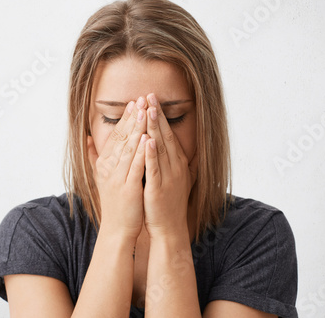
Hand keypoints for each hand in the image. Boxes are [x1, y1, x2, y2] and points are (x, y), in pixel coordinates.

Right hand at [87, 97, 147, 239]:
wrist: (118, 229)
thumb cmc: (115, 203)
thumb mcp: (102, 177)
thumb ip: (95, 156)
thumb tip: (88, 138)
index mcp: (105, 164)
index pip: (116, 137)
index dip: (125, 119)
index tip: (134, 103)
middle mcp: (109, 168)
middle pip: (122, 138)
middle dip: (132, 118)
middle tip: (141, 99)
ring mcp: (118, 178)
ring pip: (129, 148)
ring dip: (137, 129)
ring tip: (145, 111)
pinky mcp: (128, 188)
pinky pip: (135, 166)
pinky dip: (140, 151)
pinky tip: (147, 138)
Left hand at [143, 93, 197, 238]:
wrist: (169, 228)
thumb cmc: (167, 203)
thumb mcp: (171, 178)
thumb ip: (168, 160)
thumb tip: (160, 144)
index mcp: (176, 163)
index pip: (168, 134)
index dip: (160, 116)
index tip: (152, 99)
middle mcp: (175, 166)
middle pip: (165, 136)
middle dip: (157, 115)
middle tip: (150, 95)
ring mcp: (168, 177)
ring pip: (160, 148)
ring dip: (154, 128)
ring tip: (149, 110)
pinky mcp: (158, 188)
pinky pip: (154, 168)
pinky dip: (151, 154)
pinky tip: (147, 140)